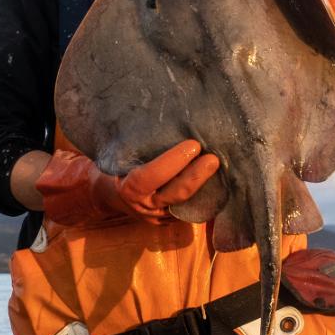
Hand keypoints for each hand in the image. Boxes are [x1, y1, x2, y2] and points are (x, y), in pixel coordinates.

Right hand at [36, 140, 219, 225]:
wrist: (112, 194)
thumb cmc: (119, 164)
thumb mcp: (121, 154)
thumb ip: (137, 144)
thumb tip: (166, 115)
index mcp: (128, 188)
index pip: (149, 176)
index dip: (172, 162)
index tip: (193, 145)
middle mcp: (146, 205)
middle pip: (175, 194)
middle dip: (196, 176)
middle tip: (214, 158)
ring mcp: (161, 216)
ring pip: (188, 204)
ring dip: (207, 186)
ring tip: (222, 167)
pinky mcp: (174, 220)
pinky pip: (192, 208)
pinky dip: (206, 194)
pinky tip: (220, 180)